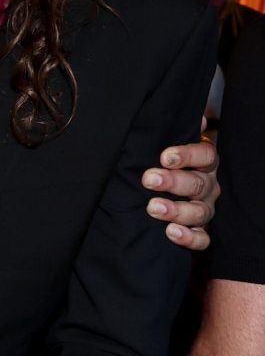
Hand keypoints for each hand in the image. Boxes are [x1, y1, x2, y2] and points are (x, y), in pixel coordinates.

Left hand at [143, 135, 218, 250]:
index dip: (187, 155)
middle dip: (173, 182)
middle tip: (149, 179)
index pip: (205, 155)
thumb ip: (174, 131)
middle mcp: (207, 186)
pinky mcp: (201, 232)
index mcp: (203, 163)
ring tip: (153, 207)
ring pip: (199, 212)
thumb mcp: (167, 145)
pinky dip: (188, 238)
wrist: (164, 195)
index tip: (164, 156)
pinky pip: (202, 239)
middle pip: (198, 183)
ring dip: (177, 210)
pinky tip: (170, 232)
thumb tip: (194, 117)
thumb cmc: (165, 166)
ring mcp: (205, 209)